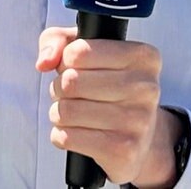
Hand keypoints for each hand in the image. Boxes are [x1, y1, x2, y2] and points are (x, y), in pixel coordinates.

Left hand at [36, 26, 180, 187]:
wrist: (139, 138)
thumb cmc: (107, 85)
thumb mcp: (86, 51)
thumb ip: (58, 40)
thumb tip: (44, 61)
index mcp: (142, 56)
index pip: (80, 51)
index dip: (65, 60)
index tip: (73, 67)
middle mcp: (146, 87)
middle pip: (71, 81)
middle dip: (59, 87)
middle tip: (67, 92)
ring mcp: (138, 121)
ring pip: (67, 110)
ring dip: (58, 112)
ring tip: (70, 112)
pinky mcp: (124, 151)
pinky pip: (69, 137)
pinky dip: (60, 135)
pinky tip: (73, 132)